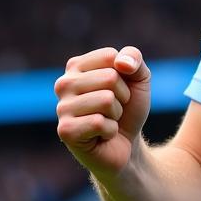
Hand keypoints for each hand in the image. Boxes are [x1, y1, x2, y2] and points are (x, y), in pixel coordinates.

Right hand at [55, 46, 151, 177]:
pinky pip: (99, 122)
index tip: (118, 89)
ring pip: (106, 100)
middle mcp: (63, 84)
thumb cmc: (128, 108)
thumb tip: (121, 63)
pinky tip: (101, 135)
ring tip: (107, 121)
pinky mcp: (65, 131)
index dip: (125, 75)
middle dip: (122, 96)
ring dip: (116, 114)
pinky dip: (110, 130)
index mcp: (76, 66)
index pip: (110, 56)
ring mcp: (61, 108)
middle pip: (110, 77)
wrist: (127, 144)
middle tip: (113, 109)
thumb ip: (133, 58)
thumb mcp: (139, 78)